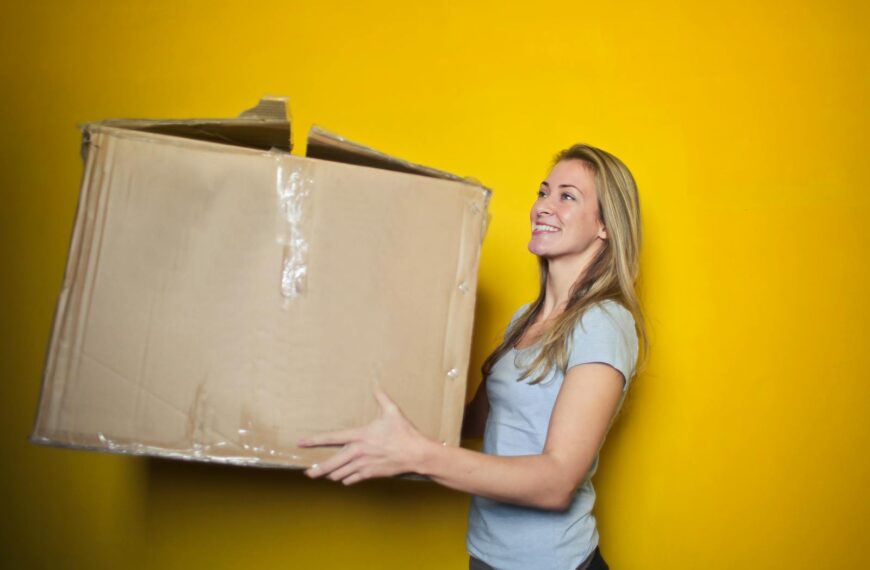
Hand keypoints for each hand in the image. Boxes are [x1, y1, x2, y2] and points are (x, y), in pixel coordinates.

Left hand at [296, 385, 434, 484]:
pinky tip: (344, 478)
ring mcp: (364, 465)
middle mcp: (358, 452)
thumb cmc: (404, 433)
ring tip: (324, 475)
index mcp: (360, 436)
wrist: (416, 454)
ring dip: (331, 475)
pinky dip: (346, 479)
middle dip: (317, 470)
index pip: (332, 438)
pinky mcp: (370, 474)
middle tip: (308, 473)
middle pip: (331, 463)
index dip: (314, 441)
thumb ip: (381, 398)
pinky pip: (352, 480)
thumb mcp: (393, 411)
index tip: (301, 443)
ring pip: (340, 474)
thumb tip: (376, 384)